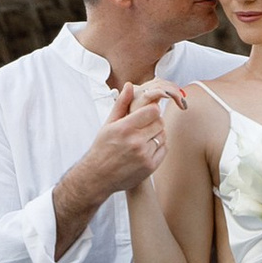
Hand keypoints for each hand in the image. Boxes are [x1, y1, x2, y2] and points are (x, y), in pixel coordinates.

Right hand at [83, 83, 169, 198]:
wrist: (98, 177)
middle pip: (160, 122)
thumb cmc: (102, 148)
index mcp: (125, 128)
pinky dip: (158, 147)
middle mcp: (136, 141)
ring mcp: (144, 155)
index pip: (153, 111)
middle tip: (143, 127)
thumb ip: (121, 104)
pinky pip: (164, 149)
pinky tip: (146, 148)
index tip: (145, 115)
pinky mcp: (150, 166)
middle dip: (154, 122)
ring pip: (162, 135)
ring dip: (156, 135)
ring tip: (143, 138)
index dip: (151, 111)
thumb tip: (129, 85)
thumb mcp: (109, 124)